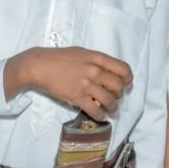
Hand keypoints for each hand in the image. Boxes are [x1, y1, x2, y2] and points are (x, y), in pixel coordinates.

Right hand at [4, 47, 131, 120]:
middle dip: (120, 93)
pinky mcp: (77, 97)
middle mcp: (94, 71)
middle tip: (115, 96)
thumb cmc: (59, 57)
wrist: (40, 66)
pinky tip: (100, 115)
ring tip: (111, 108)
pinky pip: (95, 110)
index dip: (128, 78)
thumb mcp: (81, 52)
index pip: (123, 68)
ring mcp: (86, 85)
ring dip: (113, 107)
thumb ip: (96, 60)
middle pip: (118, 86)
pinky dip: (100, 115)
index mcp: (97, 58)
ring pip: (110, 100)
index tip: (126, 83)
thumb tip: (108, 70)